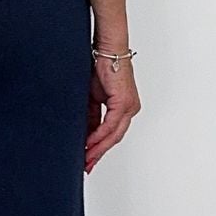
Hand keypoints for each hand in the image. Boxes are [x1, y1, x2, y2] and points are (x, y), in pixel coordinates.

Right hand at [85, 47, 138, 172]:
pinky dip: (99, 135)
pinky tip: (89, 143)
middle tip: (87, 165)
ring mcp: (128, 107)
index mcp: (124, 108)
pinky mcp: (123, 102)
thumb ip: (91, 116)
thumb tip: (86, 133)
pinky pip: (110, 125)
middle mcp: (129, 109)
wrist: (106, 50)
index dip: (99, 148)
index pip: (112, 133)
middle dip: (99, 153)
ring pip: (114, 135)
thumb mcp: (92, 98)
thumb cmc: (100, 67)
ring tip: (86, 158)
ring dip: (98, 148)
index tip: (88, 159)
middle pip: (114, 138)